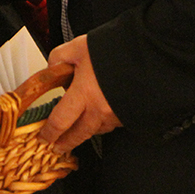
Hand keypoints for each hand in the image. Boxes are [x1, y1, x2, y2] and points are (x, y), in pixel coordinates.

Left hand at [37, 35, 120, 152]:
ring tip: (77, 130)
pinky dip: (103, 122)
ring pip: (96, 130)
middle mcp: (100, 110)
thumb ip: (60, 58)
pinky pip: (112, 124)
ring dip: (85, 132)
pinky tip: (100, 115)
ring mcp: (117, 115)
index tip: (43, 137)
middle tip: (57, 147)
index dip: (49, 132)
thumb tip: (53, 68)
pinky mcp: (129, 115)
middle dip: (65, 143)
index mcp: (84, 94)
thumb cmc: (115, 49)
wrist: (150, 53)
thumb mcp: (79, 46)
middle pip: (78, 135)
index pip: (60, 121)